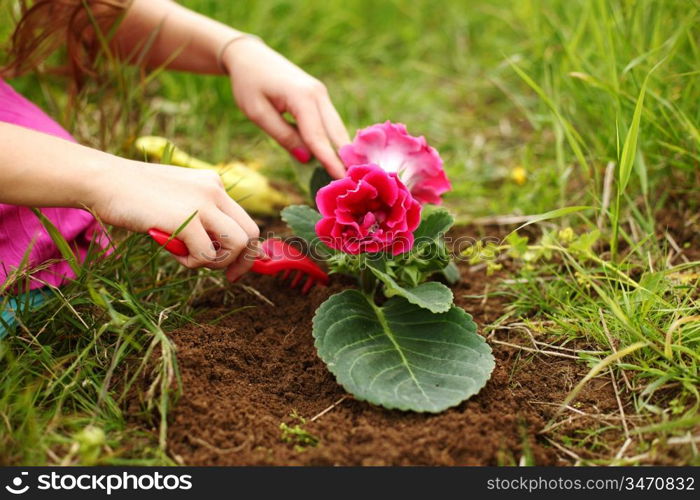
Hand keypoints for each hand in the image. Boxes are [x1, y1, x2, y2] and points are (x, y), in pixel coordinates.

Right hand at [91, 159, 259, 280]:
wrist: (104, 181)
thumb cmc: (133, 195)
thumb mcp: (176, 200)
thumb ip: (199, 217)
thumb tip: (215, 249)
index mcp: (214, 183)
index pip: (246, 221)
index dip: (246, 250)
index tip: (233, 268)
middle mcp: (214, 190)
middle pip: (250, 234)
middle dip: (242, 262)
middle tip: (227, 277)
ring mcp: (203, 203)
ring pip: (237, 245)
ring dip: (215, 261)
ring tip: (188, 257)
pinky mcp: (187, 219)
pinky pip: (207, 254)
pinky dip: (193, 262)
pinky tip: (173, 252)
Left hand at [222, 38, 349, 178]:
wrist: (250, 56)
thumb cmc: (249, 84)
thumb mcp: (258, 113)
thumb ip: (283, 136)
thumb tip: (306, 159)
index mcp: (302, 97)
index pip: (318, 136)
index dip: (329, 161)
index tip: (342, 180)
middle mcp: (318, 94)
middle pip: (336, 133)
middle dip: (344, 158)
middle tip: (352, 183)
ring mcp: (322, 94)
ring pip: (337, 128)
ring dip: (342, 150)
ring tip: (348, 175)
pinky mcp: (320, 96)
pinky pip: (330, 122)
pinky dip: (334, 140)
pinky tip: (337, 157)